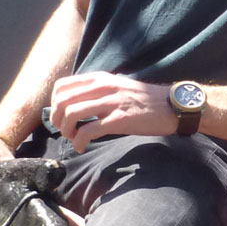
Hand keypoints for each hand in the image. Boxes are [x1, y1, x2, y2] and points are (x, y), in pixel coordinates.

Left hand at [49, 72, 174, 151]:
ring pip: (72, 114)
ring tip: (74, 139)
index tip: (61, 117)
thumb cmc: (144, 101)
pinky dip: (79, 141)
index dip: (54, 105)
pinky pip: (88, 130)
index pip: (62, 87)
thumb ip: (96, 93)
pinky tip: (82, 147)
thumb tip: (74, 106)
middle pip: (63, 101)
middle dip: (57, 120)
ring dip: (67, 131)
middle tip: (65, 131)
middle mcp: (103, 87)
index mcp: (99, 78)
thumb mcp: (117, 88)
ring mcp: (112, 102)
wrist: (172, 106)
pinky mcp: (120, 119)